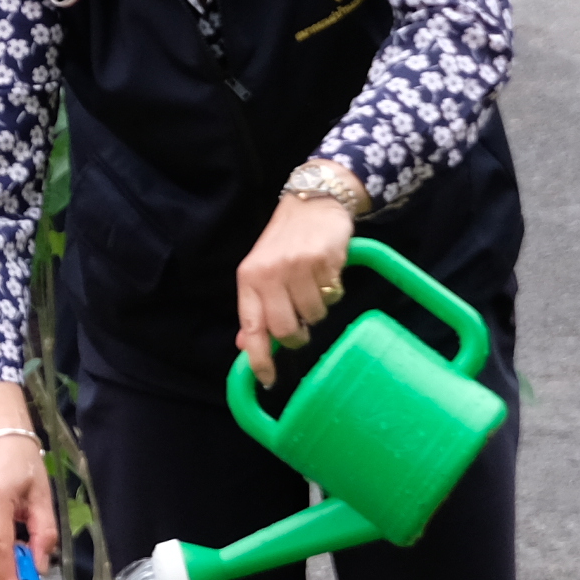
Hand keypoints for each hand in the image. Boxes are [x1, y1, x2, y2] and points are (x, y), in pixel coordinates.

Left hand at [232, 191, 357, 389]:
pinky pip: (333, 294)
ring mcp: (298, 266)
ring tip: (314, 288)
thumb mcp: (260, 271)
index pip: (251, 327)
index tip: (268, 379)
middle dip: (297, 337)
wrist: (312, 201)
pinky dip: (332, 290)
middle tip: (301, 330)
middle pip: (285, 329)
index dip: (259, 358)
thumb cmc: (283, 242)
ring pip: (314, 314)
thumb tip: (246, 346)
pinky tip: (325, 272)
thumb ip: (254, 308)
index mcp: (249, 277)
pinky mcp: (324, 259)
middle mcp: (270, 272)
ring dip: (317, 309)